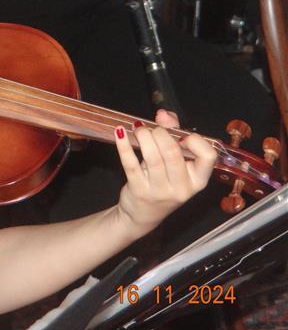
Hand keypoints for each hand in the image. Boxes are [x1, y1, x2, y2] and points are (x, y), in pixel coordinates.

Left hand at [114, 110, 216, 238]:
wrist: (142, 215)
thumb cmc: (163, 183)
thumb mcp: (174, 164)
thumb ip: (174, 135)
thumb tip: (163, 114)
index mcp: (198, 180)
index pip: (208, 156)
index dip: (195, 140)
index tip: (181, 136)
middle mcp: (182, 188)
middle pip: (173, 152)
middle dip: (160, 133)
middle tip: (152, 130)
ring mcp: (159, 191)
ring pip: (152, 157)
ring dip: (143, 136)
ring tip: (138, 130)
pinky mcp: (138, 190)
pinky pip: (130, 164)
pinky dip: (124, 145)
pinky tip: (120, 132)